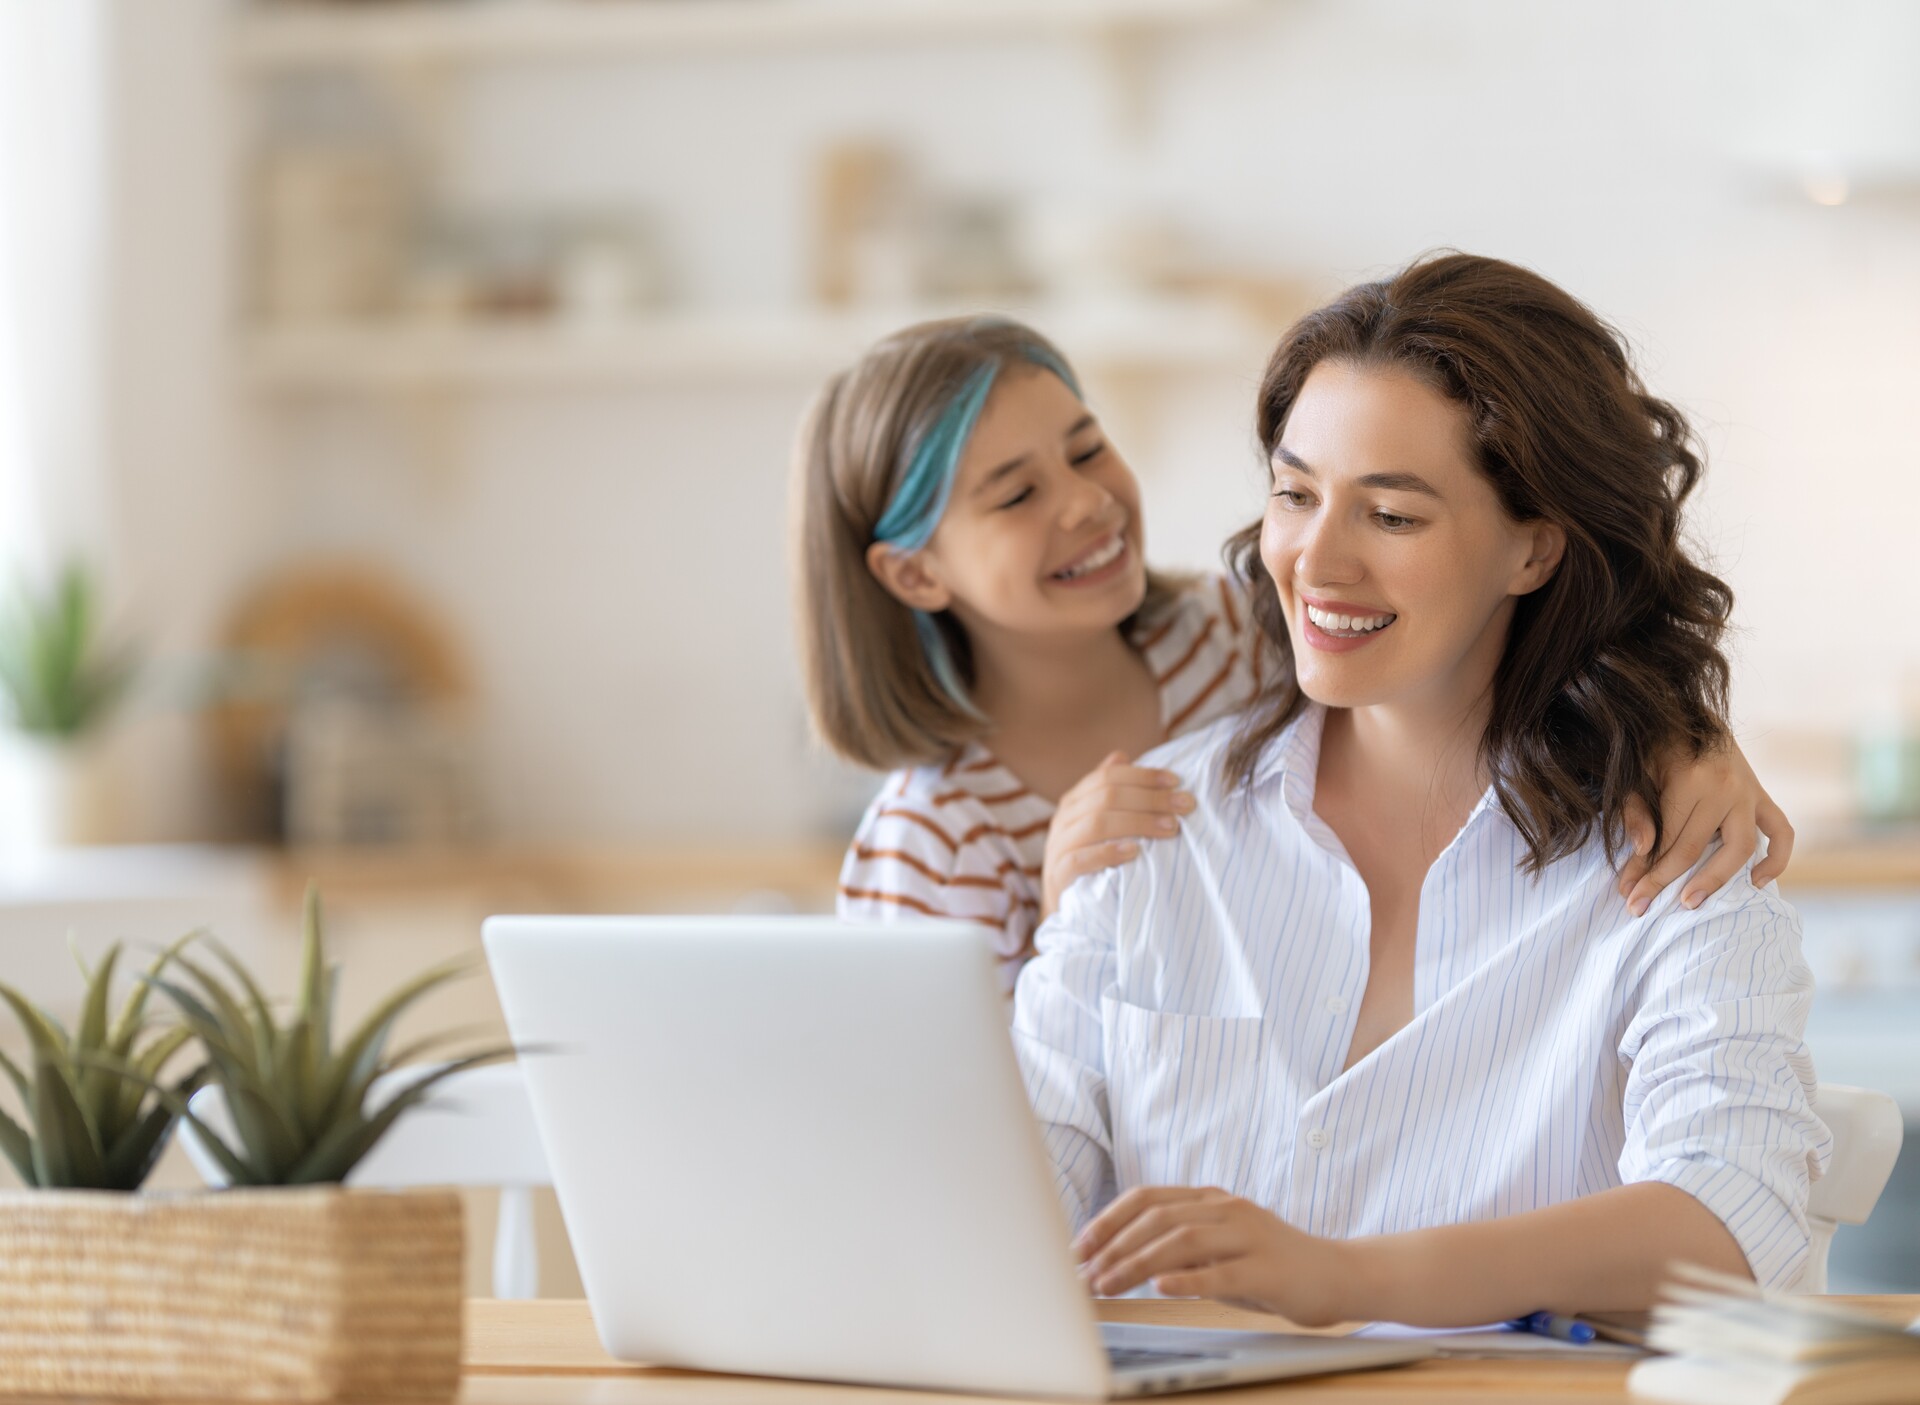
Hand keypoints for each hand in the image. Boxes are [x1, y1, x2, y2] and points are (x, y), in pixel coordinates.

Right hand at [1041, 752, 1193, 916]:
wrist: (1069, 911)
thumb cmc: (1093, 863)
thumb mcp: (1101, 825)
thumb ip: (1109, 793)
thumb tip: (1121, 755)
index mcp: (1075, 801)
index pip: (1108, 777)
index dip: (1143, 776)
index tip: (1177, 781)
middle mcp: (1063, 819)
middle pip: (1106, 797)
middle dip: (1151, 798)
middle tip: (1185, 805)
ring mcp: (1057, 847)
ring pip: (1096, 823)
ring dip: (1138, 822)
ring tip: (1171, 828)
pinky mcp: (1058, 875)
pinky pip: (1080, 859)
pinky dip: (1108, 853)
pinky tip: (1135, 851)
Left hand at [1073, 1186, 1351, 1326]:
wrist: (1339, 1275)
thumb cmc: (1270, 1267)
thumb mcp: (1219, 1251)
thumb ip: (1178, 1250)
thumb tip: (1119, 1263)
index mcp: (1211, 1200)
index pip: (1147, 1197)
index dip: (1108, 1220)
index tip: (1079, 1249)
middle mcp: (1228, 1209)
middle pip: (1159, 1217)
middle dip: (1114, 1246)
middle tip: (1086, 1275)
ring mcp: (1250, 1236)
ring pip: (1183, 1240)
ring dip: (1138, 1263)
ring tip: (1108, 1285)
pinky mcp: (1269, 1269)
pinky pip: (1223, 1273)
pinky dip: (1189, 1280)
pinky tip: (1161, 1288)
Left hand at [1618, 737, 1794, 915]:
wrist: (1691, 713)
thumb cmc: (1656, 746)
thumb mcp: (1636, 773)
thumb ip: (1637, 811)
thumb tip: (1644, 851)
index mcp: (1691, 780)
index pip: (1668, 839)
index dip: (1647, 870)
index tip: (1628, 894)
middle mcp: (1726, 788)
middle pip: (1698, 848)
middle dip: (1668, 882)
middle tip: (1643, 909)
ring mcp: (1750, 793)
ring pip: (1742, 847)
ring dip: (1717, 879)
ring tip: (1691, 903)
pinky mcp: (1764, 796)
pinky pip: (1782, 832)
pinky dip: (1777, 859)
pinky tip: (1755, 882)